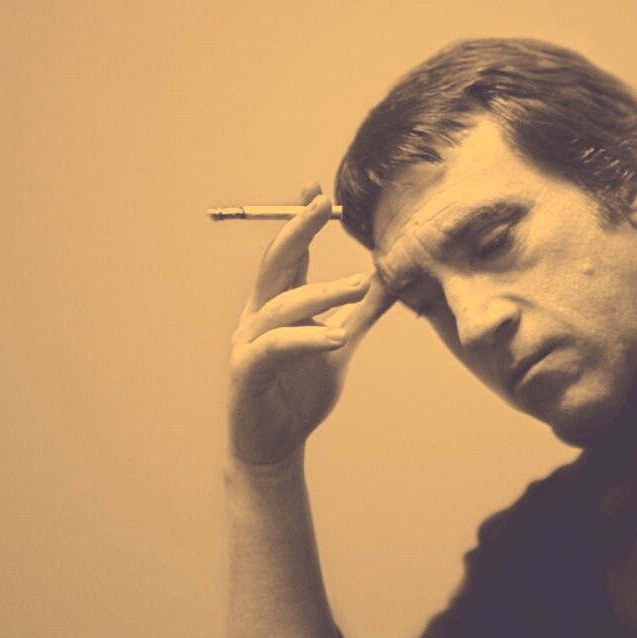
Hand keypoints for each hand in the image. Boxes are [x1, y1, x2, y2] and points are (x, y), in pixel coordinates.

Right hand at [227, 184, 392, 466]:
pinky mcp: (246, 372)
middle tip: (322, 207)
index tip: (316, 190)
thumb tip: (390, 280)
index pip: (289, 256)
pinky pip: (276, 347)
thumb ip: (361, 314)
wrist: (274, 447)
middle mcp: (257, 316)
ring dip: (321, 292)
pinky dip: (306, 339)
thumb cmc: (300, 395)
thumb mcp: (338, 344)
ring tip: (360, 285)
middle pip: (275, 265)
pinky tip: (337, 337)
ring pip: (282, 305)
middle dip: (297, 232)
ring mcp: (248, 343)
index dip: (300, 223)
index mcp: (277, 305)